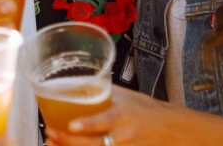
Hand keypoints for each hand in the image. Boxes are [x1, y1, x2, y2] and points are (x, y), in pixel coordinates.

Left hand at [44, 86, 181, 145]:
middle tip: (50, 133)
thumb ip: (102, 91)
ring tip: (52, 143)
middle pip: (93, 143)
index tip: (71, 124)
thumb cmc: (148, 111)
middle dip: (68, 140)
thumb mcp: (127, 97)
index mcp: (124, 115)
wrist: (172, 131)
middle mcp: (123, 136)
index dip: (88, 125)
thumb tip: (76, 83)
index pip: (104, 121)